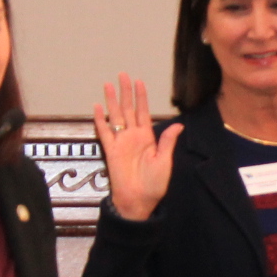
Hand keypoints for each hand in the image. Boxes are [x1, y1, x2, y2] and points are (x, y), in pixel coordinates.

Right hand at [93, 75, 182, 222]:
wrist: (139, 200)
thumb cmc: (154, 184)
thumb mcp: (165, 161)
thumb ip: (167, 141)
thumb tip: (178, 124)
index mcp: (147, 138)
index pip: (144, 112)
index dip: (141, 97)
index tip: (139, 82)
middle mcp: (133, 137)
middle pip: (128, 109)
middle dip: (125, 92)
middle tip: (122, 75)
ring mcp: (121, 142)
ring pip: (116, 116)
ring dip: (112, 101)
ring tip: (108, 85)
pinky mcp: (111, 150)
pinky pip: (104, 132)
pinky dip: (101, 120)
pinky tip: (97, 107)